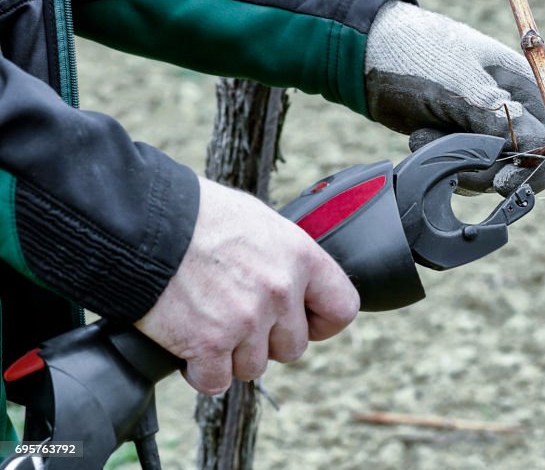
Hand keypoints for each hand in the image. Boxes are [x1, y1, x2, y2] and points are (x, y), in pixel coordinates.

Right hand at [134, 177, 358, 394]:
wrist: (146, 225)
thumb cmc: (199, 216)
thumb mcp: (261, 223)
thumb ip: (285, 258)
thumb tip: (296, 283)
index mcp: (301, 257)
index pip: (342, 308)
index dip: (321, 322)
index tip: (303, 321)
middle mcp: (280, 291)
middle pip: (293, 347)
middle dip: (266, 340)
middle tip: (237, 316)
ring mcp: (246, 320)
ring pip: (254, 367)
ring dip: (231, 355)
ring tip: (208, 322)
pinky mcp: (209, 344)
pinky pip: (216, 381)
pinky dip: (200, 371)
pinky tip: (189, 344)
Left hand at [365, 0, 544, 195]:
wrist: (368, 54)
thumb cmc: (420, 56)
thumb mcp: (461, 85)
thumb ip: (500, 117)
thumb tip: (536, 147)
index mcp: (525, 87)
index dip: (533, 167)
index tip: (503, 181)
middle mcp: (512, 109)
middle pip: (521, 164)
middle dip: (484, 167)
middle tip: (450, 153)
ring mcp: (484, 127)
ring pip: (489, 172)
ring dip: (456, 161)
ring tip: (426, 133)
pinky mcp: (460, 140)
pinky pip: (464, 169)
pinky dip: (442, 161)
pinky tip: (422, 137)